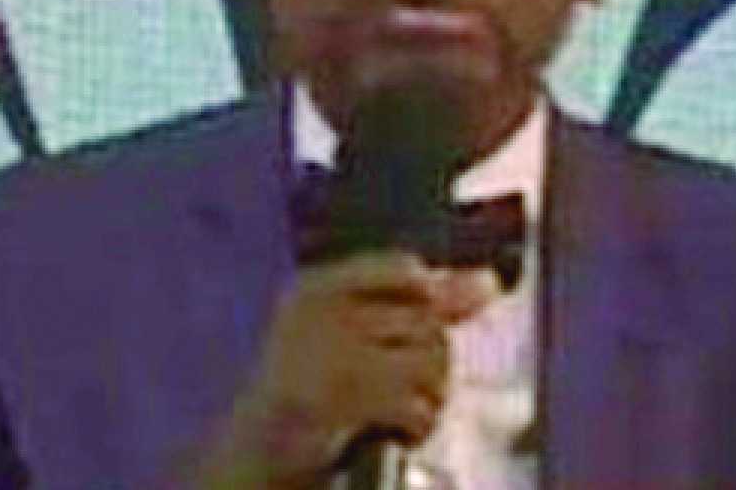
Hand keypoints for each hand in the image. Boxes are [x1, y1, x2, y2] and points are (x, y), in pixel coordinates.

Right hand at [194, 252, 451, 488]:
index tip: (414, 348)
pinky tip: (388, 434)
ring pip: (431, 359)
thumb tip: (486, 282)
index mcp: (314, 289)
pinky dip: (415, 427)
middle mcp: (317, 309)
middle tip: (395, 399)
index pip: (405, 270)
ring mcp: (326, 351)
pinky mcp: (339, 397)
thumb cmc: (308, 405)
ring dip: (427, 401)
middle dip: (429, 370)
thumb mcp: (353, 344)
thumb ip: (419, 309)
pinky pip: (416, 403)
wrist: (249, 466)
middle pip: (428, 321)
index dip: (431, 307)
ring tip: (391, 416)